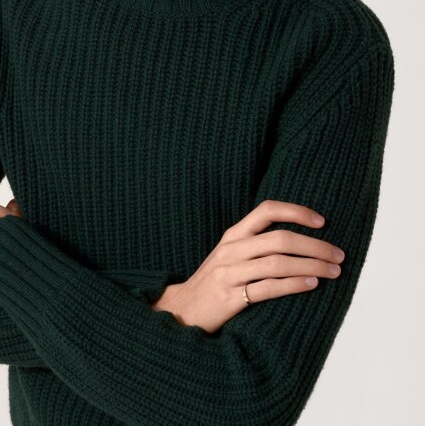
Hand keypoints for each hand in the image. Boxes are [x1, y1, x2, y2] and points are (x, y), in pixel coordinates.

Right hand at [149, 200, 344, 333]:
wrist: (182, 309)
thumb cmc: (213, 282)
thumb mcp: (229, 255)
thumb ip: (255, 244)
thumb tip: (298, 240)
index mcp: (233, 235)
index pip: (266, 210)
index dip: (296, 212)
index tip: (322, 221)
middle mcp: (231, 249)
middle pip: (279, 239)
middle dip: (315, 245)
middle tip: (339, 254)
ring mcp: (229, 272)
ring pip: (278, 263)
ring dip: (312, 266)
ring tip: (334, 271)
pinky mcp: (230, 297)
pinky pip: (268, 288)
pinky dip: (294, 285)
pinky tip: (312, 285)